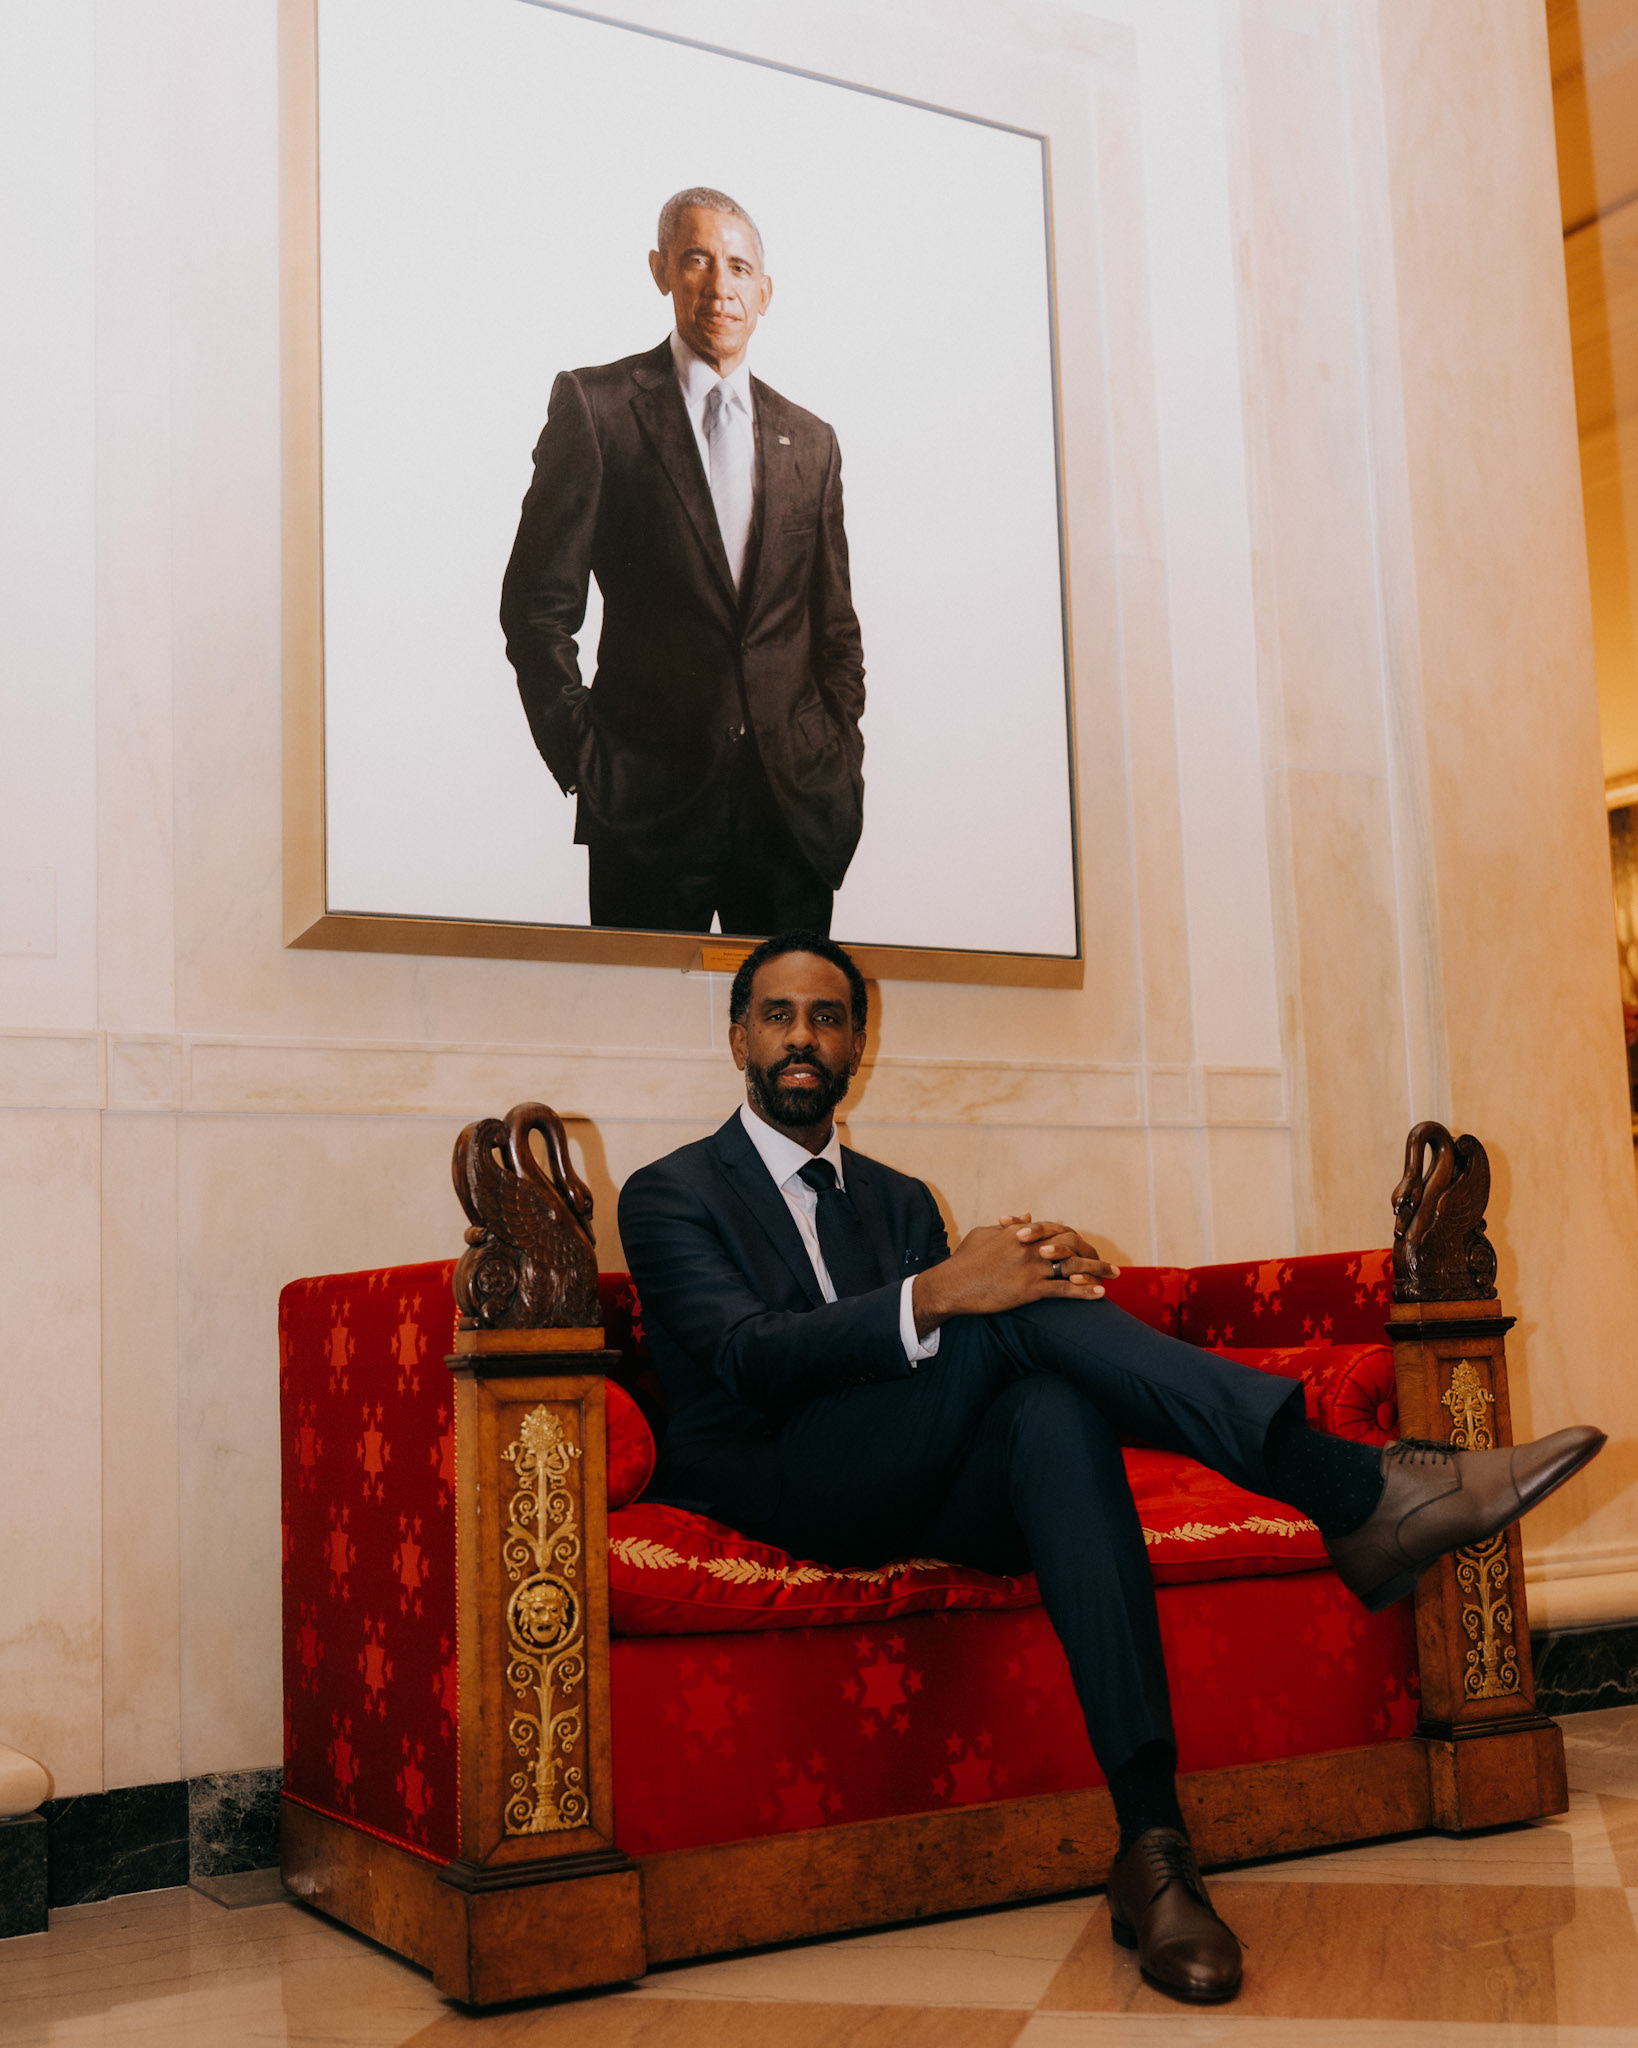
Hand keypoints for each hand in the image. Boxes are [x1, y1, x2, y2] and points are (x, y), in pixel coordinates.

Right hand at [911, 1215, 1118, 1337]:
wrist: (952, 1284)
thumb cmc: (964, 1260)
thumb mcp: (984, 1234)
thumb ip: (1007, 1226)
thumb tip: (1023, 1216)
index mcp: (1019, 1233)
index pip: (1055, 1229)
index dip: (1073, 1239)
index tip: (1084, 1246)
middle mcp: (1030, 1246)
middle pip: (1071, 1245)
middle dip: (1093, 1254)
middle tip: (1108, 1264)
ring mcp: (1031, 1267)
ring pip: (1073, 1266)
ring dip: (1097, 1271)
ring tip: (1115, 1276)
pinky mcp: (1030, 1289)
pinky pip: (1064, 1289)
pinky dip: (1084, 1291)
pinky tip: (1100, 1294)